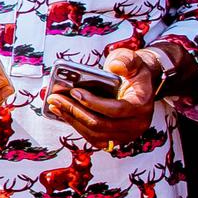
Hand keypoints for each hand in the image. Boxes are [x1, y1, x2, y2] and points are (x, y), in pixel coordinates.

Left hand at [46, 47, 162, 149]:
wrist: (139, 85)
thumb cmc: (132, 72)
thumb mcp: (132, 59)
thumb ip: (126, 60)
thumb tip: (115, 67)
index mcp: (142, 105)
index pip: (116, 109)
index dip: (93, 103)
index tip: (74, 91)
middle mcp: (137, 124)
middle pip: (101, 124)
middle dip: (74, 111)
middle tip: (55, 98)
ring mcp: (126, 134)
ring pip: (95, 134)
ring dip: (72, 120)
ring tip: (55, 105)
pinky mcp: (115, 138)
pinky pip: (93, 138)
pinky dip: (77, 126)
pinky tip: (63, 114)